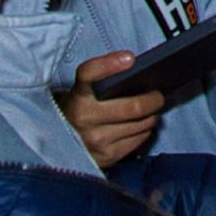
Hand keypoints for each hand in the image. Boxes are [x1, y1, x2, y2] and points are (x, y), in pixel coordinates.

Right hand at [60, 52, 166, 167]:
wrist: (57, 147)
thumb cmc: (75, 112)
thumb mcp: (79, 94)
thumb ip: (101, 82)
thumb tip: (136, 73)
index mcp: (77, 97)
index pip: (90, 73)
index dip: (110, 64)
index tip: (130, 58)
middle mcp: (84, 118)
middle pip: (133, 107)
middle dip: (153, 99)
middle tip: (158, 95)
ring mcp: (96, 140)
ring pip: (140, 125)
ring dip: (152, 116)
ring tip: (152, 111)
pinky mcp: (107, 156)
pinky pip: (138, 140)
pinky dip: (145, 130)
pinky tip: (142, 125)